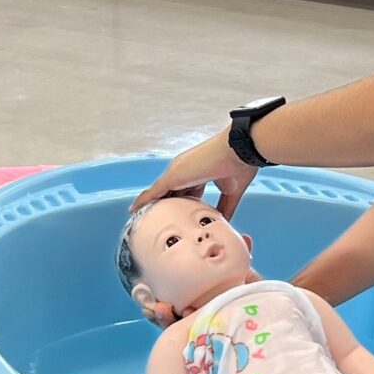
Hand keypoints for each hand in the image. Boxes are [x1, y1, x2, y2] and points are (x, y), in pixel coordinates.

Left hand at [134, 132, 256, 217]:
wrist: (240, 150)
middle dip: (163, 207)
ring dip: (151, 206)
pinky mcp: (173, 176)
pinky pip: (153, 192)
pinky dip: (143, 201)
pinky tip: (134, 210)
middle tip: (155, 222)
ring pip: (158, 193)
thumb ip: (224, 208)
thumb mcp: (231, 191)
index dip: (179, 204)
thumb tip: (223, 223)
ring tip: (141, 219)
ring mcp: (177, 172)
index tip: (175, 216)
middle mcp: (184, 171)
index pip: (184, 191)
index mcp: (198, 173)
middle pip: (169, 193)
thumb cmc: (240, 164)